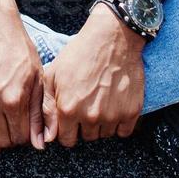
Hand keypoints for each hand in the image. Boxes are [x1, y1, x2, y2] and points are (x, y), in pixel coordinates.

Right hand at [0, 12, 46, 155]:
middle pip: (1, 141)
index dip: (24, 138)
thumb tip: (41, 143)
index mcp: (15, 100)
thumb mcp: (38, 79)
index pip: (20, 138)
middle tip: (11, 129)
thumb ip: (41, 113)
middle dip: (9, 140)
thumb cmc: (20, 51)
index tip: (24, 130)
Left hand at [41, 3, 145, 146]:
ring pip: (104, 135)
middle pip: (86, 137)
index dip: (67, 129)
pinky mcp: (132, 111)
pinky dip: (120, 122)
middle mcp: (90, 117)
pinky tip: (115, 104)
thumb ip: (47, 108)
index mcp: (68, 109)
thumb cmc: (79, 54)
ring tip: (101, 100)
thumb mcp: (53, 75)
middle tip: (87, 104)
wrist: (112, 38)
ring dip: (102, 124)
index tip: (71, 117)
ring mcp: (113, 116)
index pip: (66, 139)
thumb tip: (46, 138)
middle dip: (84, 125)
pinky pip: (124, 132)